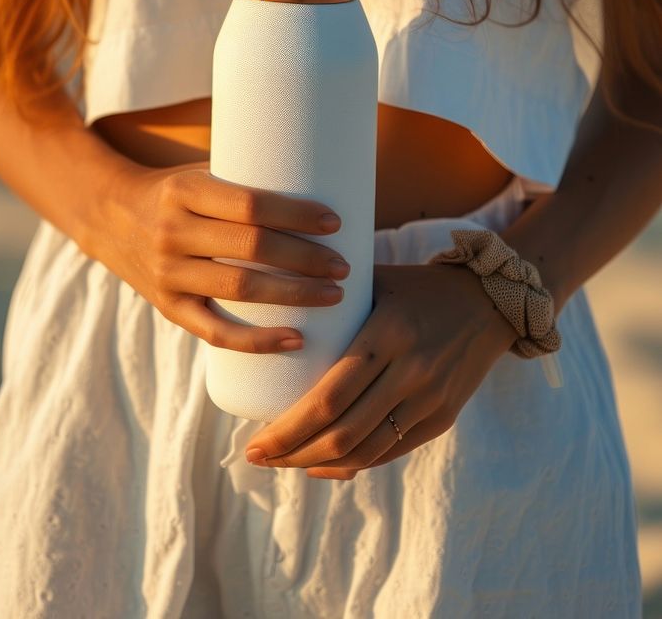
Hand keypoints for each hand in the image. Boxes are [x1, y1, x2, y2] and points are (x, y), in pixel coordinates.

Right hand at [96, 159, 350, 352]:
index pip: (249, 204)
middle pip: (251, 248)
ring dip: (294, 295)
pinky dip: (258, 341)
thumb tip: (325, 180)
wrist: (110, 215)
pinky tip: (297, 339)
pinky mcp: (168, 307)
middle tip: (344, 265)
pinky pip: (217, 332)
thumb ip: (246, 181)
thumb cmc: (177, 190)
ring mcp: (167, 273)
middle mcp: (172, 232)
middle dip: (306, 259)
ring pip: (240, 290)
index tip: (334, 223)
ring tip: (334, 296)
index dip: (295, 215)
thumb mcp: (201, 173)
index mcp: (185, 191)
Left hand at [243, 261, 519, 478]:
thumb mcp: (376, 282)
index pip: (329, 397)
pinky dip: (353, 465)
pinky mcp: (443, 418)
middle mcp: (412, 371)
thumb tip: (271, 313)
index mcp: (388, 333)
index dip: (287, 429)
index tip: (253, 441)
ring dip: (317, 464)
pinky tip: (323, 464)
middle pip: (342, 433)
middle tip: (257, 456)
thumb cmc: (418, 286)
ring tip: (283, 462)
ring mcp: (431, 399)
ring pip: (365, 451)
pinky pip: (390, 452)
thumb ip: (332, 301)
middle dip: (292, 453)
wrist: (492, 301)